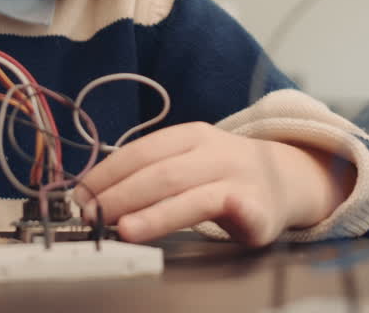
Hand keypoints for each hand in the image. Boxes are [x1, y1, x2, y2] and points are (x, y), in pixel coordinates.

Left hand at [74, 122, 354, 246]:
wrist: (288, 178)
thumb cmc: (225, 175)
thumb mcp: (189, 161)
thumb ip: (152, 173)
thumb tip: (94, 195)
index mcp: (190, 135)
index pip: (139, 151)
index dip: (106, 173)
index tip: (80, 195)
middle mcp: (212, 151)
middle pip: (158, 171)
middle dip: (119, 194)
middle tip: (91, 215)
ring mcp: (235, 176)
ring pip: (186, 192)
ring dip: (150, 212)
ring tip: (121, 229)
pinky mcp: (255, 206)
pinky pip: (225, 208)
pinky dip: (198, 216)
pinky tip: (180, 233)